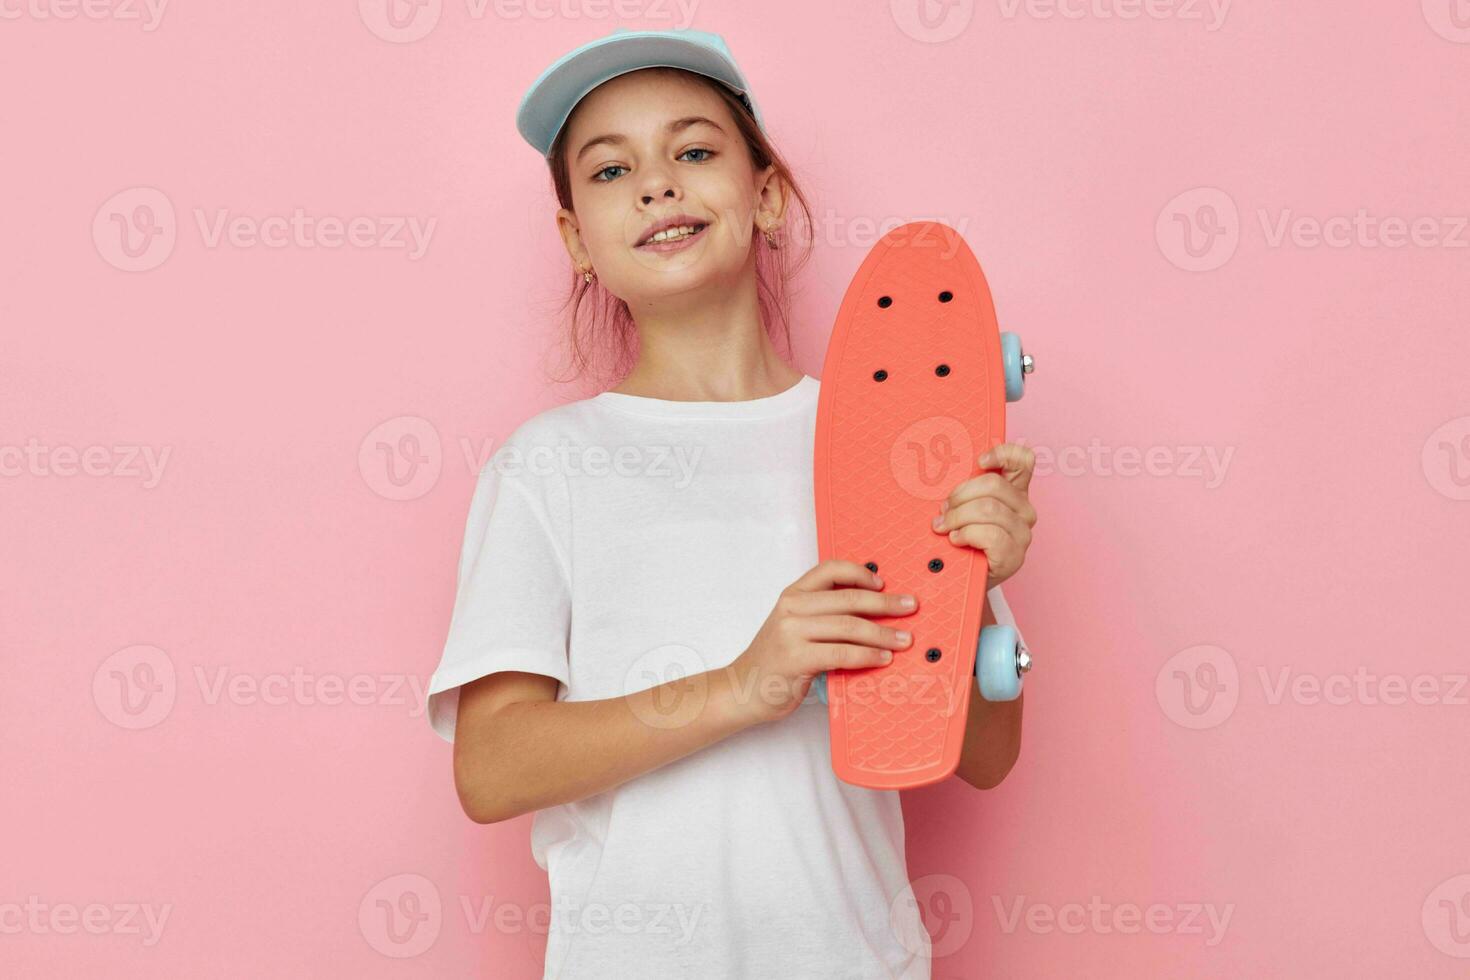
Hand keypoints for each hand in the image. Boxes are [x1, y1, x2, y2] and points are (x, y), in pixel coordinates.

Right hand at [726, 560, 918, 725]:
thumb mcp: (793, 626)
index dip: (860, 573)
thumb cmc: (775, 660)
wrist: (742, 689)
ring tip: (904, 640)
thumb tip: (870, 612)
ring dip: (883, 633)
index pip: (831, 569)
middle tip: (910, 607)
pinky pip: (842, 653)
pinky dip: (867, 655)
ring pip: (850, 626)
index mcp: (793, 594)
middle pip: (849, 598)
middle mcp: (791, 607)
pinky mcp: (796, 658)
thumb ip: (822, 615)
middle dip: (886, 604)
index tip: (883, 583)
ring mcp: (792, 632)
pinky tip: (882, 659)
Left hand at [931, 442, 1037, 588]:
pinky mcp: (1014, 556)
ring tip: (945, 528)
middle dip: (960, 496)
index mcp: (1015, 492)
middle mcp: (1024, 511)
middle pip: (993, 485)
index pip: (1023, 460)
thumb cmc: (963, 542)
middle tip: (944, 511)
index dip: (1002, 454)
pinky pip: (990, 534)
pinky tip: (957, 540)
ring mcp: (1022, 534)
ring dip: (957, 517)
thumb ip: (965, 490)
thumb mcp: (963, 510)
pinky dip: (966, 534)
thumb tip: (950, 470)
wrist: (964, 581)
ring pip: (987, 508)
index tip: (979, 463)